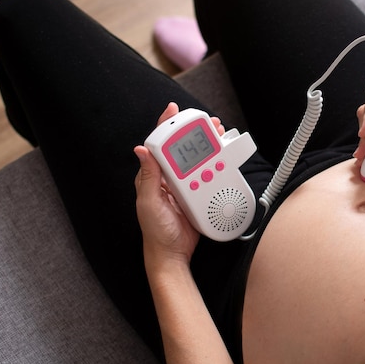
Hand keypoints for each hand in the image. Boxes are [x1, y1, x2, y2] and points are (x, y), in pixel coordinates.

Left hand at [134, 103, 224, 270]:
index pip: (159, 145)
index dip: (166, 125)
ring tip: (218, 136)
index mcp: (153, 176)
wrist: (173, 254)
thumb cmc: (156, 231)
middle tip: (207, 123)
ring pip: (197, 160)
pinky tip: (223, 160)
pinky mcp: (197, 195)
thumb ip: (147, 177)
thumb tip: (141, 150)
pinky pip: (207, 177)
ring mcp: (184, 186)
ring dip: (208, 147)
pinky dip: (215, 167)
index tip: (173, 109)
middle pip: (182, 149)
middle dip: (193, 132)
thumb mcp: (148, 203)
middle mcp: (169, 179)